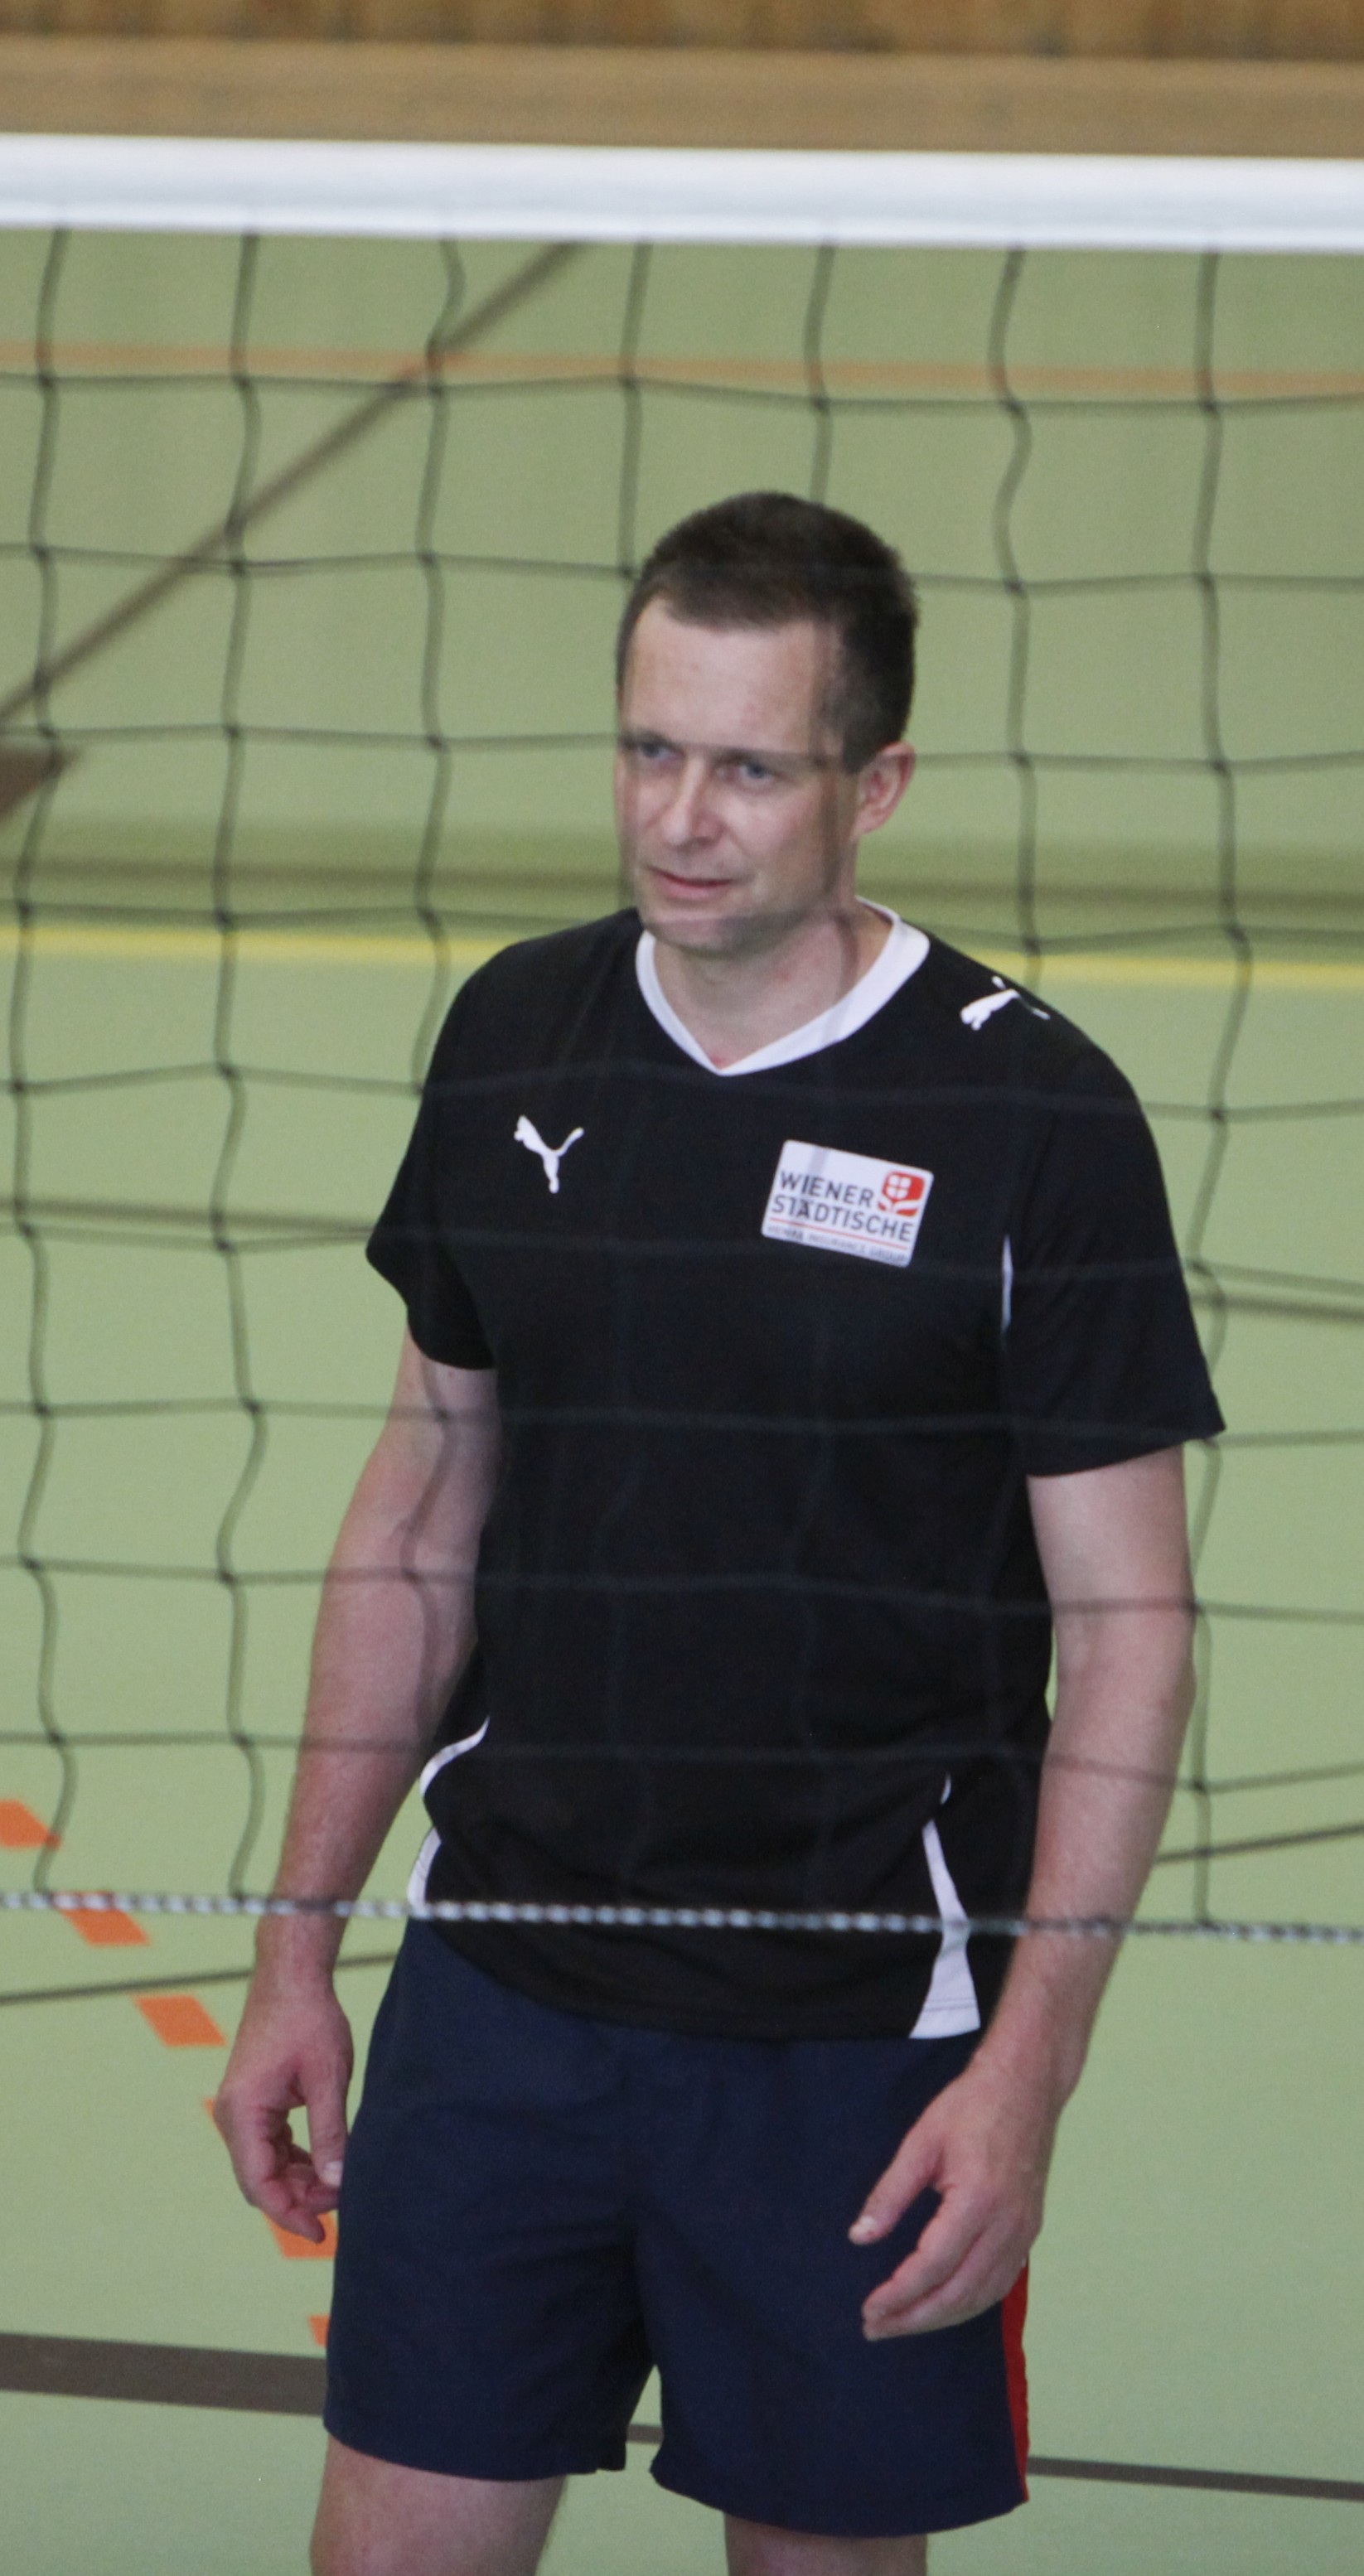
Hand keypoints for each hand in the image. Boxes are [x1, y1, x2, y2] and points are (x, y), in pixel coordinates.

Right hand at [214, 1977, 354, 2244]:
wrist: (292, 1976)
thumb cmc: (309, 2020)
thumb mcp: (327, 2079)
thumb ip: (330, 2134)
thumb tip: (337, 2183)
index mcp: (243, 2112)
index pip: (258, 2184)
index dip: (289, 2214)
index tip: (320, 2232)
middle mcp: (234, 2115)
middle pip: (261, 2179)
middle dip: (299, 2197)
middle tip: (342, 2199)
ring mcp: (242, 2109)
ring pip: (267, 2165)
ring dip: (298, 2180)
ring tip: (338, 2184)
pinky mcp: (255, 2102)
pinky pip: (271, 2145)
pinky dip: (295, 2159)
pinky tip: (324, 2163)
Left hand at [849, 2051, 1058, 2337]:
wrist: (1027, 2085)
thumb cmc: (971, 2106)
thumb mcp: (921, 2142)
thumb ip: (890, 2193)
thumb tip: (859, 2237)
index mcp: (977, 2200)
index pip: (933, 2266)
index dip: (899, 2294)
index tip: (869, 2309)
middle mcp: (1007, 2225)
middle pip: (958, 2293)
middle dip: (915, 2318)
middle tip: (876, 2328)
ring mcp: (1024, 2231)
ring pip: (983, 2295)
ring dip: (942, 2317)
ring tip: (903, 2323)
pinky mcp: (1030, 2231)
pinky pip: (1001, 2282)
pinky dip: (970, 2303)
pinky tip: (944, 2306)